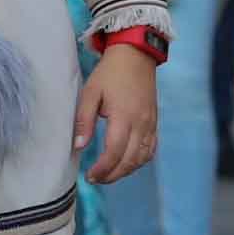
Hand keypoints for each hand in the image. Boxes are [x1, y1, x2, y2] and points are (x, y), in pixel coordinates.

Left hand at [74, 43, 156, 182]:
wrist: (135, 56)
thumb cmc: (110, 73)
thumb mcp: (90, 93)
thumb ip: (84, 120)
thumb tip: (79, 146)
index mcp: (123, 116)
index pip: (114, 152)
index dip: (102, 169)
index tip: (90, 176)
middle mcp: (141, 123)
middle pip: (130, 160)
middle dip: (112, 175)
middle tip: (96, 179)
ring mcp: (150, 124)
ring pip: (142, 158)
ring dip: (126, 171)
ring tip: (109, 174)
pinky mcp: (154, 122)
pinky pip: (151, 149)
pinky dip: (140, 161)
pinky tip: (127, 164)